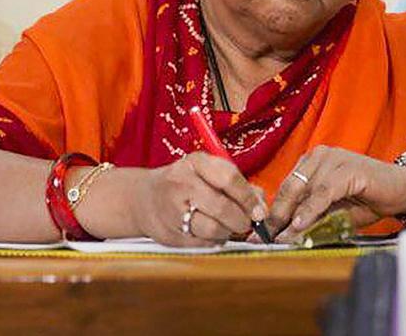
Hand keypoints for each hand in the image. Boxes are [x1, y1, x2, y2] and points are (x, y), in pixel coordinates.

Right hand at [129, 152, 266, 246]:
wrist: (144, 198)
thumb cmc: (186, 184)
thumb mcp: (209, 173)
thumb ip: (238, 185)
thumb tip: (261, 205)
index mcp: (195, 162)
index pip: (229, 178)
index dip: (248, 198)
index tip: (259, 211)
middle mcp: (181, 182)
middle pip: (222, 207)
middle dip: (240, 220)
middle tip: (246, 224)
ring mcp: (171, 208)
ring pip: (212, 229)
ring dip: (227, 232)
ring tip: (227, 227)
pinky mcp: (168, 233)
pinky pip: (202, 243)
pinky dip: (213, 241)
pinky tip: (210, 233)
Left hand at [265, 146, 405, 242]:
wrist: (401, 190)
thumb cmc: (367, 200)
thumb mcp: (334, 212)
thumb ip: (312, 218)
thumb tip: (286, 235)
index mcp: (312, 162)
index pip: (286, 187)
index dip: (273, 211)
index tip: (260, 233)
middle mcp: (319, 155)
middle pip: (290, 187)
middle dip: (277, 215)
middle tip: (265, 237)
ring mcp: (334, 159)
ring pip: (305, 189)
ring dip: (291, 216)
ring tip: (282, 236)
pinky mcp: (348, 169)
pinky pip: (324, 192)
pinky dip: (311, 209)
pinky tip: (301, 224)